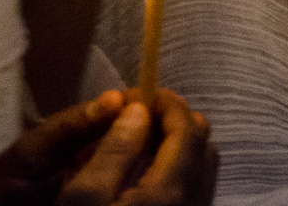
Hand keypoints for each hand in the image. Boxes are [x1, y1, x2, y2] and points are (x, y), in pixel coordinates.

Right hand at [0, 90, 217, 205]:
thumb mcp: (83, 195)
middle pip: (203, 146)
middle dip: (176, 121)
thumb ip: (115, 148)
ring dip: (180, 145)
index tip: (142, 92)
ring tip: (143, 138)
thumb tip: (139, 109)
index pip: (187, 130)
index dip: (167, 103)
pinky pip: (196, 190)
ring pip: (204, 169)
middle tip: (141, 112)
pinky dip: (180, 169)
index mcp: (170, 191)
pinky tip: (149, 171)